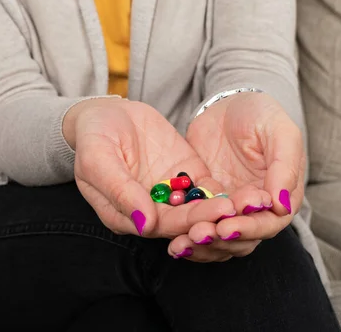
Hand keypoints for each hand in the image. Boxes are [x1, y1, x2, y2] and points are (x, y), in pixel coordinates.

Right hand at [65, 98, 236, 237]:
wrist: (105, 113)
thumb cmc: (94, 137)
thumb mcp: (98, 160)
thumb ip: (119, 191)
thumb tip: (145, 225)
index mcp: (125, 216)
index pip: (157, 227)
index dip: (183, 226)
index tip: (206, 221)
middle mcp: (151, 212)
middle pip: (184, 221)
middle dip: (209, 218)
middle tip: (232, 211)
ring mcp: (171, 195)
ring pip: (200, 208)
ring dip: (222, 209)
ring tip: (246, 203)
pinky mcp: (187, 177)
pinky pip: (208, 188)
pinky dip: (227, 191)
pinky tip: (247, 189)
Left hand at [169, 92, 304, 260]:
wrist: (227, 105)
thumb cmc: (261, 114)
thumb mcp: (280, 132)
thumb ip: (285, 167)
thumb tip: (282, 205)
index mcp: (281, 196)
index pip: (268, 223)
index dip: (248, 228)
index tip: (225, 227)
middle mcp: (256, 210)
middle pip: (242, 238)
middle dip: (219, 240)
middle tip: (197, 235)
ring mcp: (229, 209)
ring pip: (218, 238)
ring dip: (201, 245)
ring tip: (179, 245)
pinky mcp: (204, 204)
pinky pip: (197, 225)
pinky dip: (185, 236)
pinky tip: (170, 241)